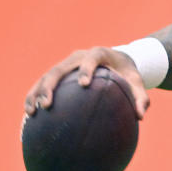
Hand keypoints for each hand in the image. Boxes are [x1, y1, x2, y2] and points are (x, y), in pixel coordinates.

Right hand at [24, 47, 149, 118]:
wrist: (116, 59)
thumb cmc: (127, 73)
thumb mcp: (137, 82)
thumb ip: (141, 97)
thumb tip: (141, 116)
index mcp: (98, 54)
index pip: (91, 59)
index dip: (86, 69)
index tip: (84, 84)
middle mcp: (78, 56)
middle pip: (60, 68)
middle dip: (51, 85)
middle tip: (48, 105)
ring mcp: (66, 64)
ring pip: (46, 76)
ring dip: (37, 93)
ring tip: (32, 112)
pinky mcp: (59, 72)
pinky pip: (42, 83)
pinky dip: (34, 97)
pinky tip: (30, 116)